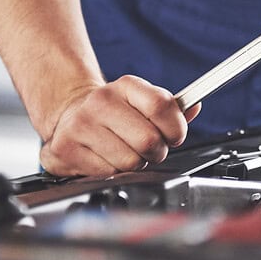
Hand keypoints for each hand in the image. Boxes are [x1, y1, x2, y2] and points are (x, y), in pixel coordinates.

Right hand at [40, 75, 200, 176]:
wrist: (71, 115)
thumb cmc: (116, 112)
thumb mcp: (142, 101)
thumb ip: (171, 108)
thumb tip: (194, 107)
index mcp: (126, 86)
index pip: (162, 106)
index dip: (176, 128)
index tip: (175, 136)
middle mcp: (101, 101)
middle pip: (149, 141)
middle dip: (156, 151)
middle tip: (149, 148)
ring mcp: (81, 125)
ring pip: (130, 162)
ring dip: (134, 164)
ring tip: (124, 151)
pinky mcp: (65, 149)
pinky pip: (108, 173)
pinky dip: (113, 172)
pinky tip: (105, 157)